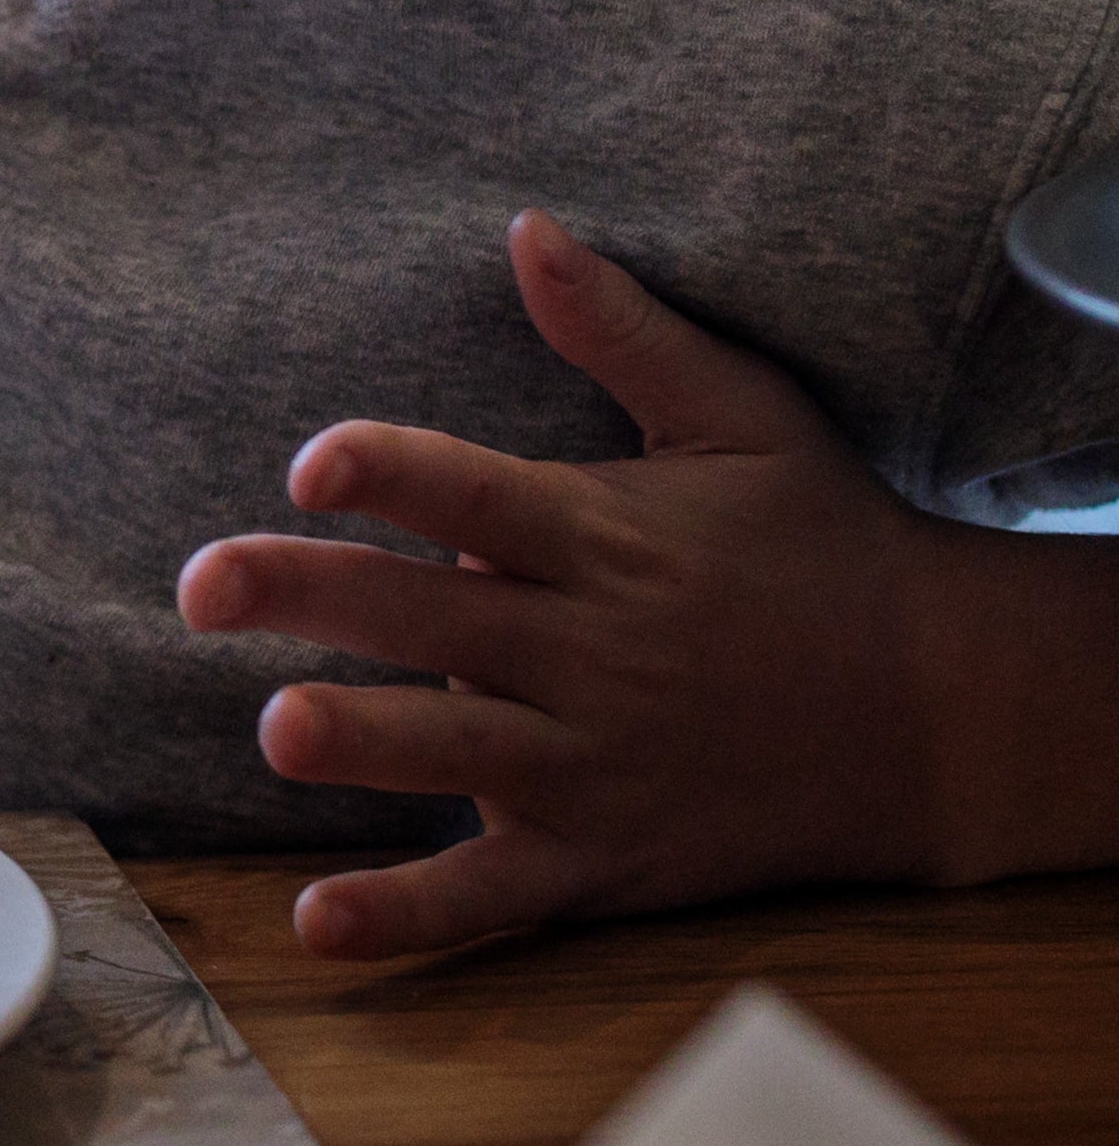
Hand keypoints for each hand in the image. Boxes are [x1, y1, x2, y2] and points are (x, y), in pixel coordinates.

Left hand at [175, 212, 947, 955]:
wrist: (948, 713)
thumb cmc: (822, 544)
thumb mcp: (742, 418)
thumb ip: (622, 333)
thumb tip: (526, 225)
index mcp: (609, 538)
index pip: (480, 493)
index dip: (394, 474)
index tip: (310, 459)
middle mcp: (594, 651)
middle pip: (432, 617)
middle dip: (310, 597)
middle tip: (198, 583)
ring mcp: (598, 763)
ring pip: (458, 752)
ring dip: (366, 744)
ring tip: (276, 729)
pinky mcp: (607, 857)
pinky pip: (495, 895)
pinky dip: (409, 915)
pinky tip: (315, 919)